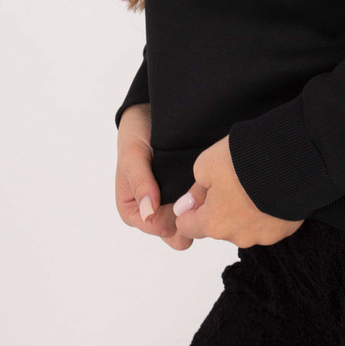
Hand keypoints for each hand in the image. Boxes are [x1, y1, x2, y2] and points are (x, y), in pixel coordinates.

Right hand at [115, 103, 193, 250]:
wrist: (151, 112)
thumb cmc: (136, 134)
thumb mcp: (133, 155)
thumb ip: (140, 183)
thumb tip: (148, 214)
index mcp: (133, 211)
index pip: (158, 229)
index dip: (175, 218)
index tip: (187, 197)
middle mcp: (152, 212)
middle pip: (176, 232)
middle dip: (190, 217)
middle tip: (202, 193)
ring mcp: (170, 204)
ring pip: (190, 222)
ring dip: (200, 208)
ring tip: (207, 186)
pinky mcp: (185, 193)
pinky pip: (198, 207)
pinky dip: (206, 199)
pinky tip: (211, 184)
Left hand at [171, 135, 304, 247]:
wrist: (292, 158)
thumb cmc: (245, 160)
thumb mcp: (206, 164)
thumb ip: (195, 188)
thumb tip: (188, 204)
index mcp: (213, 223)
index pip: (187, 227)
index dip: (189, 209)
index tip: (199, 193)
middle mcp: (238, 237)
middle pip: (219, 226)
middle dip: (221, 208)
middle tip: (232, 180)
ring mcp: (264, 236)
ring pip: (245, 225)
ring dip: (246, 210)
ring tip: (256, 182)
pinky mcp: (285, 230)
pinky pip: (269, 223)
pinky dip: (267, 210)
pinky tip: (273, 189)